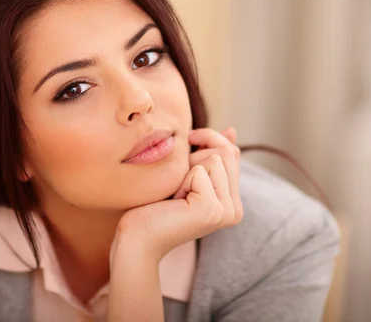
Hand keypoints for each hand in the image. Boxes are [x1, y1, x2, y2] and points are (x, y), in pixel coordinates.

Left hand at [111, 127, 242, 264]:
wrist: (136, 239)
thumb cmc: (155, 205)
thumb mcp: (186, 175)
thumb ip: (210, 155)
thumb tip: (231, 130)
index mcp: (232, 202)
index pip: (231, 152)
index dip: (206, 142)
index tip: (186, 152)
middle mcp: (235, 209)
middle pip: (226, 152)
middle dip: (195, 158)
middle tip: (178, 187)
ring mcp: (226, 211)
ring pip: (214, 159)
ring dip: (186, 172)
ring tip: (175, 197)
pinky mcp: (212, 210)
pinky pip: (200, 171)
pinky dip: (180, 181)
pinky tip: (172, 203)